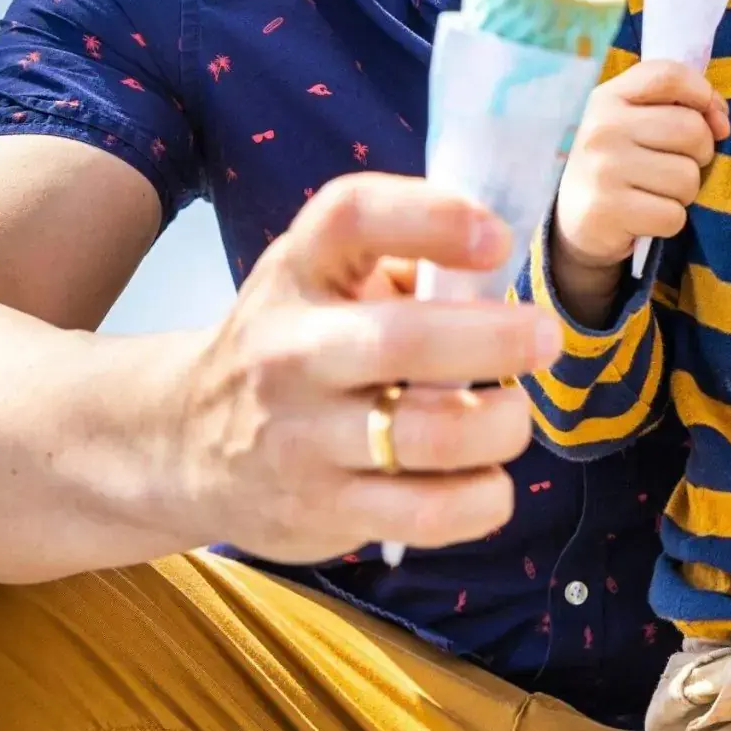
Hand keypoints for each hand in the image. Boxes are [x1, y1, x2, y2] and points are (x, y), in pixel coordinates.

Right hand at [173, 173, 563, 563]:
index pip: (353, 216)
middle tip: (546, 338)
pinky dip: (482, 500)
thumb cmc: (295, 342)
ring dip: (501, 425)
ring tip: (514, 414)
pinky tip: (490, 481)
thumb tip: (499, 267)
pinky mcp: (321, 509)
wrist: (185, 441)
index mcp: (299, 269)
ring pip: (429, 435)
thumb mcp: (324, 278)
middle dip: (494, 340)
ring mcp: (302, 436)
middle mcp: (291, 348)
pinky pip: (426, 513)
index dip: (433, 217)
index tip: (497, 238)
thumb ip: (402, 260)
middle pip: (403, 340)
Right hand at [551, 60, 729, 282]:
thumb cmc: (621, 161)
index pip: (669, 75)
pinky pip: (673, 216)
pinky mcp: (607, 211)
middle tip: (674, 166)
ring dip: (683, 192)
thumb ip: (683, 107)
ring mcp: (602, 169)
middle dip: (698, 155)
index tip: (709, 118)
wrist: (574, 217)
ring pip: (687, 177)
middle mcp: (602, 127)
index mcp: (609, 97)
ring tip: (656, 192)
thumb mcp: (637, 121)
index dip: (702, 94)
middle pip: (691, 129)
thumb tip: (722, 122)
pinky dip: (669, 221)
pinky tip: (645, 216)